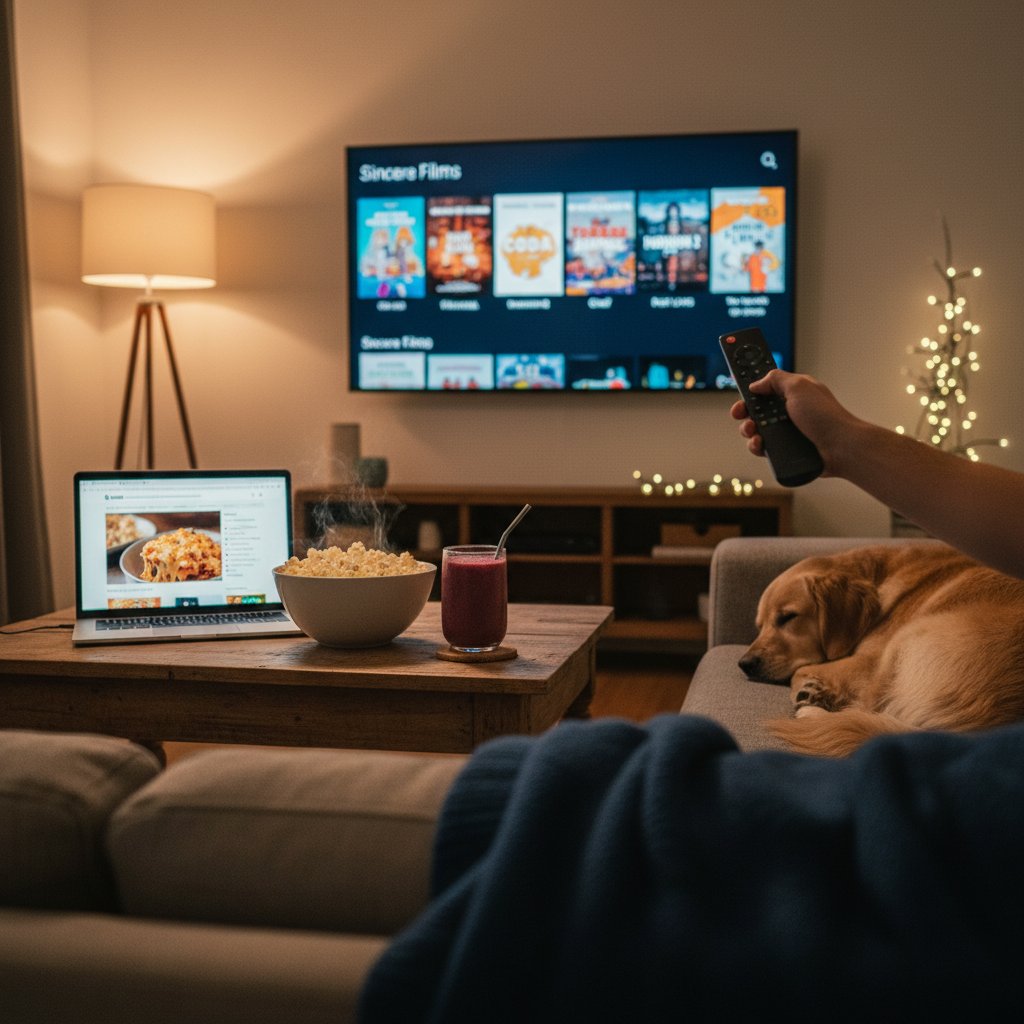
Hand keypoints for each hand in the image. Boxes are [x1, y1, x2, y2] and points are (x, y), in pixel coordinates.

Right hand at [729, 369, 858, 473]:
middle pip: (756, 409)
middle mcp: (788, 411)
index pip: (766, 387)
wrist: (839, 447)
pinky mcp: (784, 448)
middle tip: (739, 413)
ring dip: (748, 429)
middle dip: (744, 411)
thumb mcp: (799, 386)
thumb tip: (756, 383)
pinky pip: (762, 447)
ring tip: (752, 431)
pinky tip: (760, 444)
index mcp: (792, 393)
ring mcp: (786, 431)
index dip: (751, 388)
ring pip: (755, 429)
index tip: (740, 389)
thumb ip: (775, 379)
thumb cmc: (825, 416)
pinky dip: (756, 446)